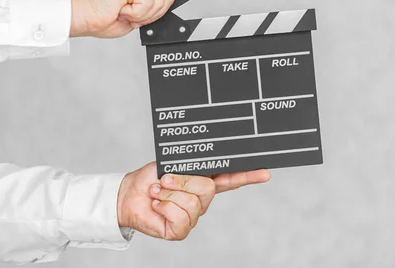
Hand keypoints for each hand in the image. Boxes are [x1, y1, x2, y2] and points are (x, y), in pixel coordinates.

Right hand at [70, 0, 215, 37]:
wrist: (81, 16)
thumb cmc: (103, 17)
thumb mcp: (136, 16)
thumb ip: (152, 8)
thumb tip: (164, 9)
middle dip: (153, 14)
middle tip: (130, 15)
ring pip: (161, 1)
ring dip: (142, 15)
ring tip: (123, 11)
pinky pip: (148, 3)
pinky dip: (136, 13)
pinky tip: (121, 8)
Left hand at [117, 162, 270, 239]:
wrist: (129, 193)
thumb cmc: (151, 177)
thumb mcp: (173, 165)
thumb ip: (190, 166)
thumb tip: (202, 170)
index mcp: (204, 180)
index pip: (231, 178)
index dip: (248, 175)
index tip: (265, 172)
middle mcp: (201, 199)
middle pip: (207, 188)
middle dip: (182, 181)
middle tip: (165, 179)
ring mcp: (193, 216)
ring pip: (192, 202)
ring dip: (168, 193)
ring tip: (158, 192)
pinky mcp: (181, 230)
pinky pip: (181, 217)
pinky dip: (164, 207)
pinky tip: (158, 205)